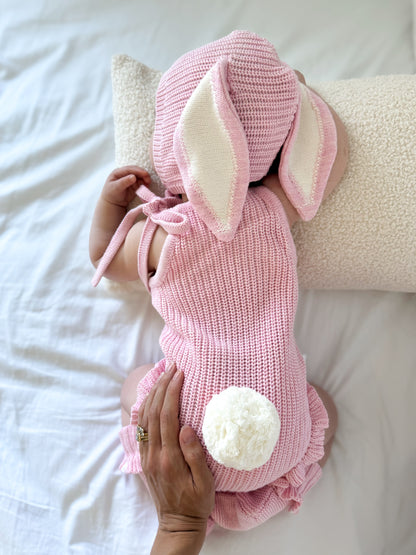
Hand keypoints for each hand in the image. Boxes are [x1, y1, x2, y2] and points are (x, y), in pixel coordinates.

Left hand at [101, 166, 150, 207]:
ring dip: (144, 179)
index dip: (137, 170)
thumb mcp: (116, 188)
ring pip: (139, 177)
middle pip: (136, 171)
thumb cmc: (111, 194)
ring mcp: (130, 179)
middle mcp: (125, 174)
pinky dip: (144, 184)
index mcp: (118, 172)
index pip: (129, 169)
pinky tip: (147, 186)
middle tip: (148, 179)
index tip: (145, 173)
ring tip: (148, 183)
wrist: (113, 203)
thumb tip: (133, 176)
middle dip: (143, 174)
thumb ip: (124, 182)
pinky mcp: (134, 185)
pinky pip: (141, 183)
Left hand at [138, 364, 214, 535]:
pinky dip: (145, 407)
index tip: (180, 374)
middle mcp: (154, 454)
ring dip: (152, 393)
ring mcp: (146, 456)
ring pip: (144, 417)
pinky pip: (141, 427)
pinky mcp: (145, 458)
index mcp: (169, 457)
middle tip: (172, 366)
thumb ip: (194, 454)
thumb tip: (186, 427)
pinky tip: (151, 397)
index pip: (167, 416)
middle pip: (153, 411)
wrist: (177, 523)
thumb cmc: (197, 502)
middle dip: (162, 385)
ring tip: (163, 375)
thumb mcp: (204, 482)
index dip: (172, 391)